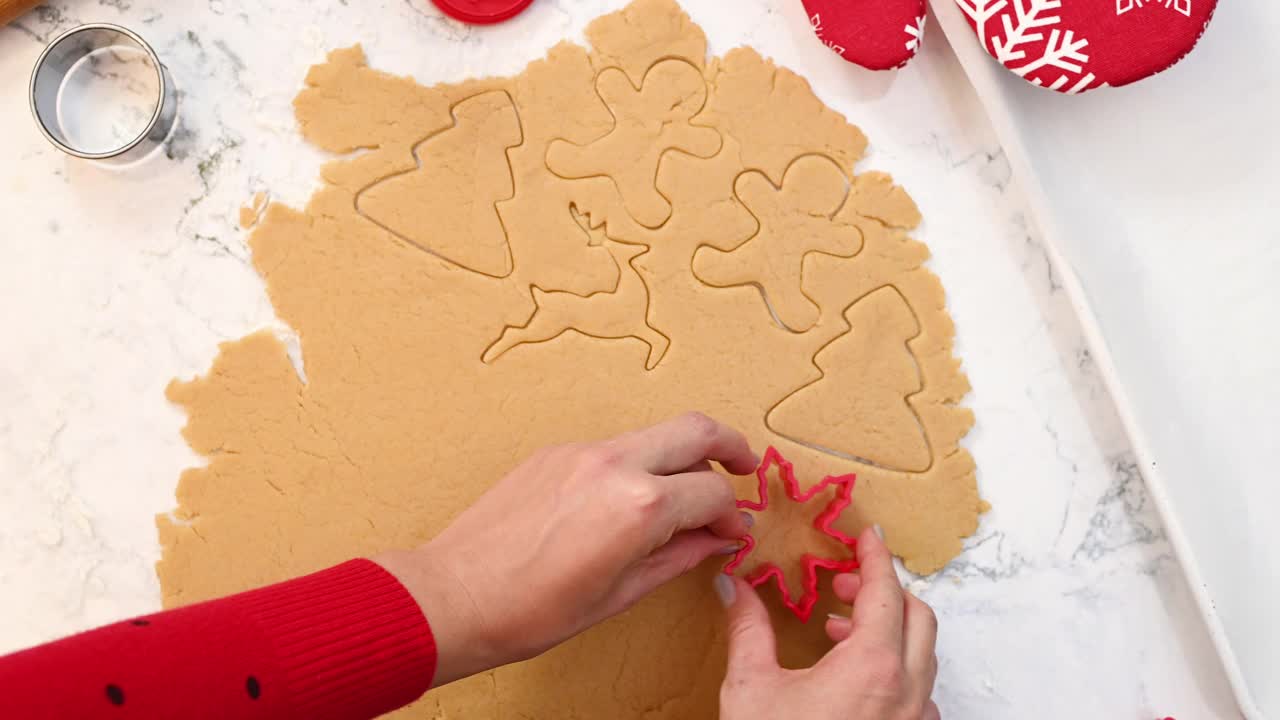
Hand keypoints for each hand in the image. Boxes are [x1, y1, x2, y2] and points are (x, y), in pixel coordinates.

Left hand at [376, 412, 757, 685]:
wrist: (455, 594)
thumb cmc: (532, 609)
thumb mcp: (620, 593)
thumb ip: (678, 557)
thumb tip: (716, 540)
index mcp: (639, 506)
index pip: (713, 495)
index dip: (733, 516)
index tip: (735, 534)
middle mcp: (615, 465)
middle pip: (695, 430)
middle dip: (730, 445)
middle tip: (745, 467)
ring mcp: (582, 453)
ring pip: (653, 435)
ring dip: (681, 454)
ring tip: (688, 490)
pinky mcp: (555, 453)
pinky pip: (614, 448)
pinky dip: (639, 463)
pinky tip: (634, 498)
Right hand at [717, 526, 940, 719]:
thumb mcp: (752, 688)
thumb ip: (748, 629)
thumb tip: (734, 587)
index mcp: (871, 666)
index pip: (885, 591)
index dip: (874, 557)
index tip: (866, 536)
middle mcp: (904, 691)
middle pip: (918, 617)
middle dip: (883, 592)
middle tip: (841, 587)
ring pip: (922, 658)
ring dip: (889, 634)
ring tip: (839, 635)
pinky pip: (920, 696)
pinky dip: (897, 673)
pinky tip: (859, 683)